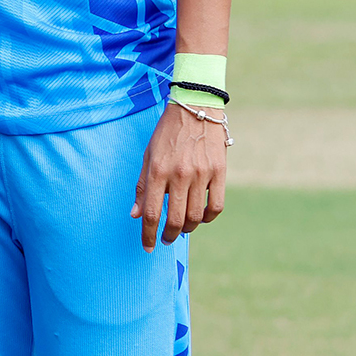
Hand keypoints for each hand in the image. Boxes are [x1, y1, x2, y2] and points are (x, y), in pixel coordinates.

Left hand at [131, 101, 227, 250]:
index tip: (147, 246)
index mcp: (158, 170)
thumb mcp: (148, 156)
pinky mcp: (220, 173)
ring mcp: (202, 175)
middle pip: (176, 219)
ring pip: (197, 217)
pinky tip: (201, 217)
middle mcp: (179, 175)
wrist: (194, 109)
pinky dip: (209, 218)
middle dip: (168, 235)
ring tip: (181, 228)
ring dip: (188, 228)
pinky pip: (216, 206)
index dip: (148, 234)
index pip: (152, 212)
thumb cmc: (167, 134)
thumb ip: (142, 186)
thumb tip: (136, 214)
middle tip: (165, 239)